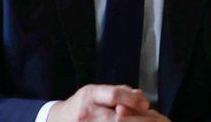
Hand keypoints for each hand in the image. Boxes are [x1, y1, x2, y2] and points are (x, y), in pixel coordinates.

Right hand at [46, 84, 169, 120]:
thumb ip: (120, 92)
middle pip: (117, 117)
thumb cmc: (82, 104)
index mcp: (90, 94)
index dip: (133, 100)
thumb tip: (141, 95)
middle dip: (137, 119)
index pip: (114, 95)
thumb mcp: (97, 92)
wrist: (58, 120)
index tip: (145, 105)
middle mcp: (87, 111)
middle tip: (153, 120)